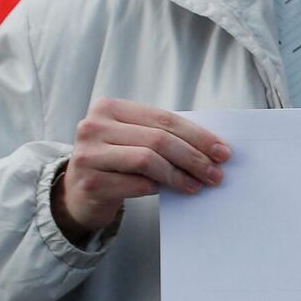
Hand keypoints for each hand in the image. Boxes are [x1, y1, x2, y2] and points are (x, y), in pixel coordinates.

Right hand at [52, 98, 230, 242]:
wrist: (78, 192)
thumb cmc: (116, 162)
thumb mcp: (133, 140)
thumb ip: (162, 135)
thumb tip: (213, 149)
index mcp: (109, 107)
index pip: (164, 118)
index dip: (198, 135)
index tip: (223, 152)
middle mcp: (94, 126)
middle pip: (158, 139)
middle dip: (194, 157)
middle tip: (215, 173)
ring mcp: (89, 153)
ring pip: (148, 160)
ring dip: (180, 175)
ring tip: (198, 185)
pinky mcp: (91, 181)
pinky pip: (136, 183)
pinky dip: (159, 187)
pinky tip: (175, 192)